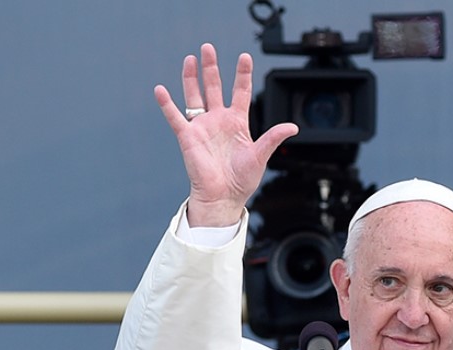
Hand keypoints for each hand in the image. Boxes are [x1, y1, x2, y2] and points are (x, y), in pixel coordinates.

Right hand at [155, 43, 297, 226]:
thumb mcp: (261, 155)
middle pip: (214, 87)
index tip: (244, 56)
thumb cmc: (241, 180)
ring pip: (195, 96)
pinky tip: (160, 90)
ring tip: (190, 59)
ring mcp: (202, 127)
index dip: (242, 74)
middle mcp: (218, 121)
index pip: (240, 92)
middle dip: (211, 67)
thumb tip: (293, 127)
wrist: (223, 197)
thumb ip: (273, 138)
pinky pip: (175, 118)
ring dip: (192, 78)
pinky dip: (167, 104)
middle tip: (208, 48)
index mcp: (237, 122)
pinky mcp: (188, 138)